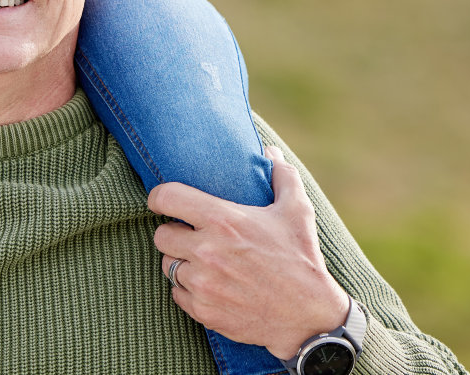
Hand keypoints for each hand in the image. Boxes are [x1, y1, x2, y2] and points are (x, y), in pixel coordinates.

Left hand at [149, 146, 348, 360]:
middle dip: (174, 233)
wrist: (310, 317)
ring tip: (202, 261)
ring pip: (168, 266)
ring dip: (181, 262)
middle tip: (191, 235)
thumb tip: (271, 152)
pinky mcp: (204, 312)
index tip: (162, 201)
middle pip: (161, 235)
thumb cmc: (302, 259)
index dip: (159, 197)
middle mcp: (207, 251)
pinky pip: (177, 294)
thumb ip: (282, 176)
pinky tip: (209, 285)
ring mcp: (203, 284)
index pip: (167, 197)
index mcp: (224, 221)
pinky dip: (188, 290)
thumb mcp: (297, 211)